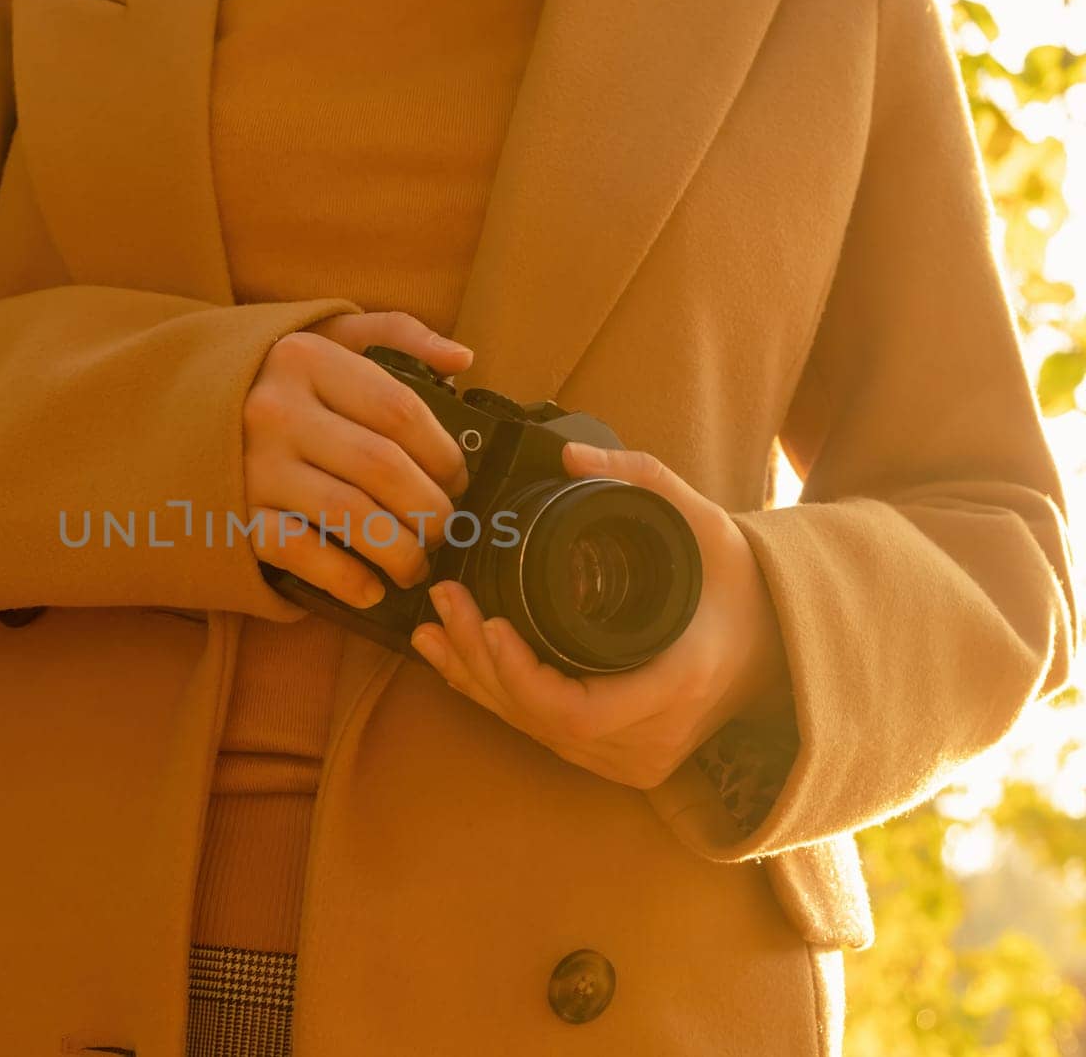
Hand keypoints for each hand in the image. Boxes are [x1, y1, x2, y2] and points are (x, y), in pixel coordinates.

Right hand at [243, 311, 472, 608]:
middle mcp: (275, 410)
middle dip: (430, 510)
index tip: (457, 480)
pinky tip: (370, 589)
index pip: (399, 411)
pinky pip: (300, 552)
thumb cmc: (273, 376)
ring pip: (350, 515)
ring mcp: (252, 466)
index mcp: (306, 359)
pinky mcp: (235, 516)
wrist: (172, 411)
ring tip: (415, 563)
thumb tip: (462, 357)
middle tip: (443, 529)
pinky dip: (345, 579)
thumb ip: (396, 334)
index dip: (444, 454)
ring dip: (399, 551)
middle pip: (383, 467)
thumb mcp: (326, 333)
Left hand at [408, 442, 792, 789]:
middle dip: (478, 662)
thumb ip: (643, 480)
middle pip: (542, 719)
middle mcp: (654, 736)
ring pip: (536, 731)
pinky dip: (500, 698)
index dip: (518, 674)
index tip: (487, 621)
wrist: (784, 647)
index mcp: (677, 685)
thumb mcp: (705, 522)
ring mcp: (636, 757)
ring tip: (431, 631)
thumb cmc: (743, 587)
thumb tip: (571, 456)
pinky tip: (458, 664)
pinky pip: (547, 735)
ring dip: (477, 681)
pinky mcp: (620, 760)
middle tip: (443, 602)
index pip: (576, 708)